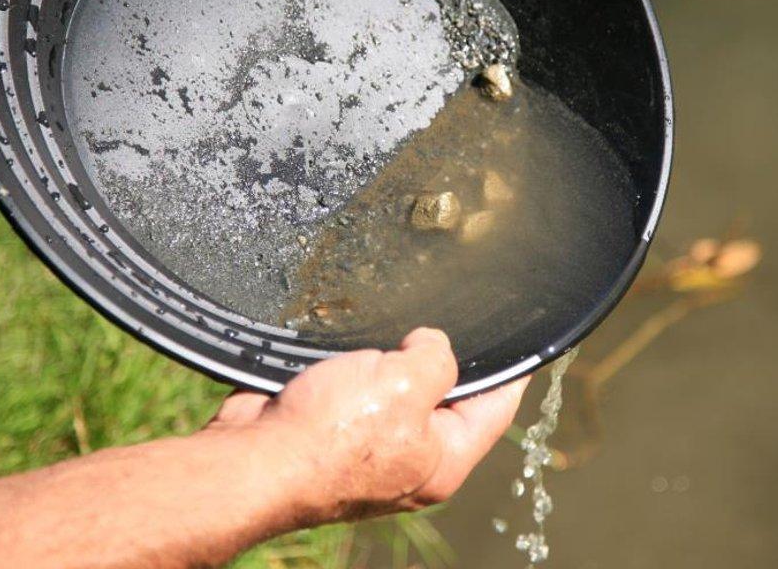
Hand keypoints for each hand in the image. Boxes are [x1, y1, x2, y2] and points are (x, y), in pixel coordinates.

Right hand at [203, 328, 528, 527]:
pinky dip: (358, 363)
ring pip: (399, 386)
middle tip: (439, 319)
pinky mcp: (334, 428)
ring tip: (386, 334)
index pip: (497, 407)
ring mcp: (372, 445)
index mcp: (443, 459)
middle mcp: (412, 457)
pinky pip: (360, 386)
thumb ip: (436, 359)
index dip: (514, 371)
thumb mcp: (405, 386)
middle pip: (447, 394)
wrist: (251, 459)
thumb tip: (431, 344)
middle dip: (441, 356)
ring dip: (392, 357)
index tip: (526, 341)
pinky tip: (351, 344)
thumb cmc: (328, 436)